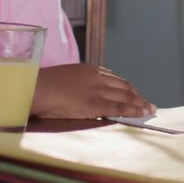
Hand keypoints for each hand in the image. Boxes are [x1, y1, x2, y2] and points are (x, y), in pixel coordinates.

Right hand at [31, 63, 155, 118]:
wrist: (34, 89)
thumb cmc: (42, 86)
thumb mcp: (65, 78)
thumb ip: (78, 83)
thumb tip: (81, 92)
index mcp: (89, 69)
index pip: (114, 78)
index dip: (126, 87)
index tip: (133, 93)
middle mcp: (97, 77)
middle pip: (124, 86)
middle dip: (137, 95)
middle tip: (146, 102)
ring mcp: (97, 90)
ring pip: (126, 97)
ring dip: (140, 103)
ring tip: (149, 109)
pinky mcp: (95, 104)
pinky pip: (120, 108)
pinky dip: (134, 110)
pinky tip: (142, 113)